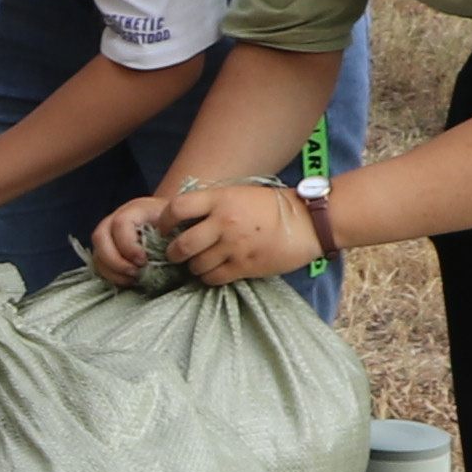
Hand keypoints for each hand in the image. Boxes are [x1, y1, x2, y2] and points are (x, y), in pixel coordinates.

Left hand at [104, 171, 330, 288]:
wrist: (308, 222)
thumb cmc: (273, 206)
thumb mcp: (239, 193)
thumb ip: (213, 204)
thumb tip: (184, 218)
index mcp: (220, 199)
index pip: (177, 208)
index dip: (164, 221)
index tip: (163, 229)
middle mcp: (223, 222)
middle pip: (182, 245)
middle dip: (174, 253)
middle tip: (176, 255)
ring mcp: (234, 246)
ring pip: (196, 265)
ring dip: (193, 267)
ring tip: (199, 264)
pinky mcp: (245, 266)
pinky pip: (214, 278)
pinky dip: (209, 277)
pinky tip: (215, 272)